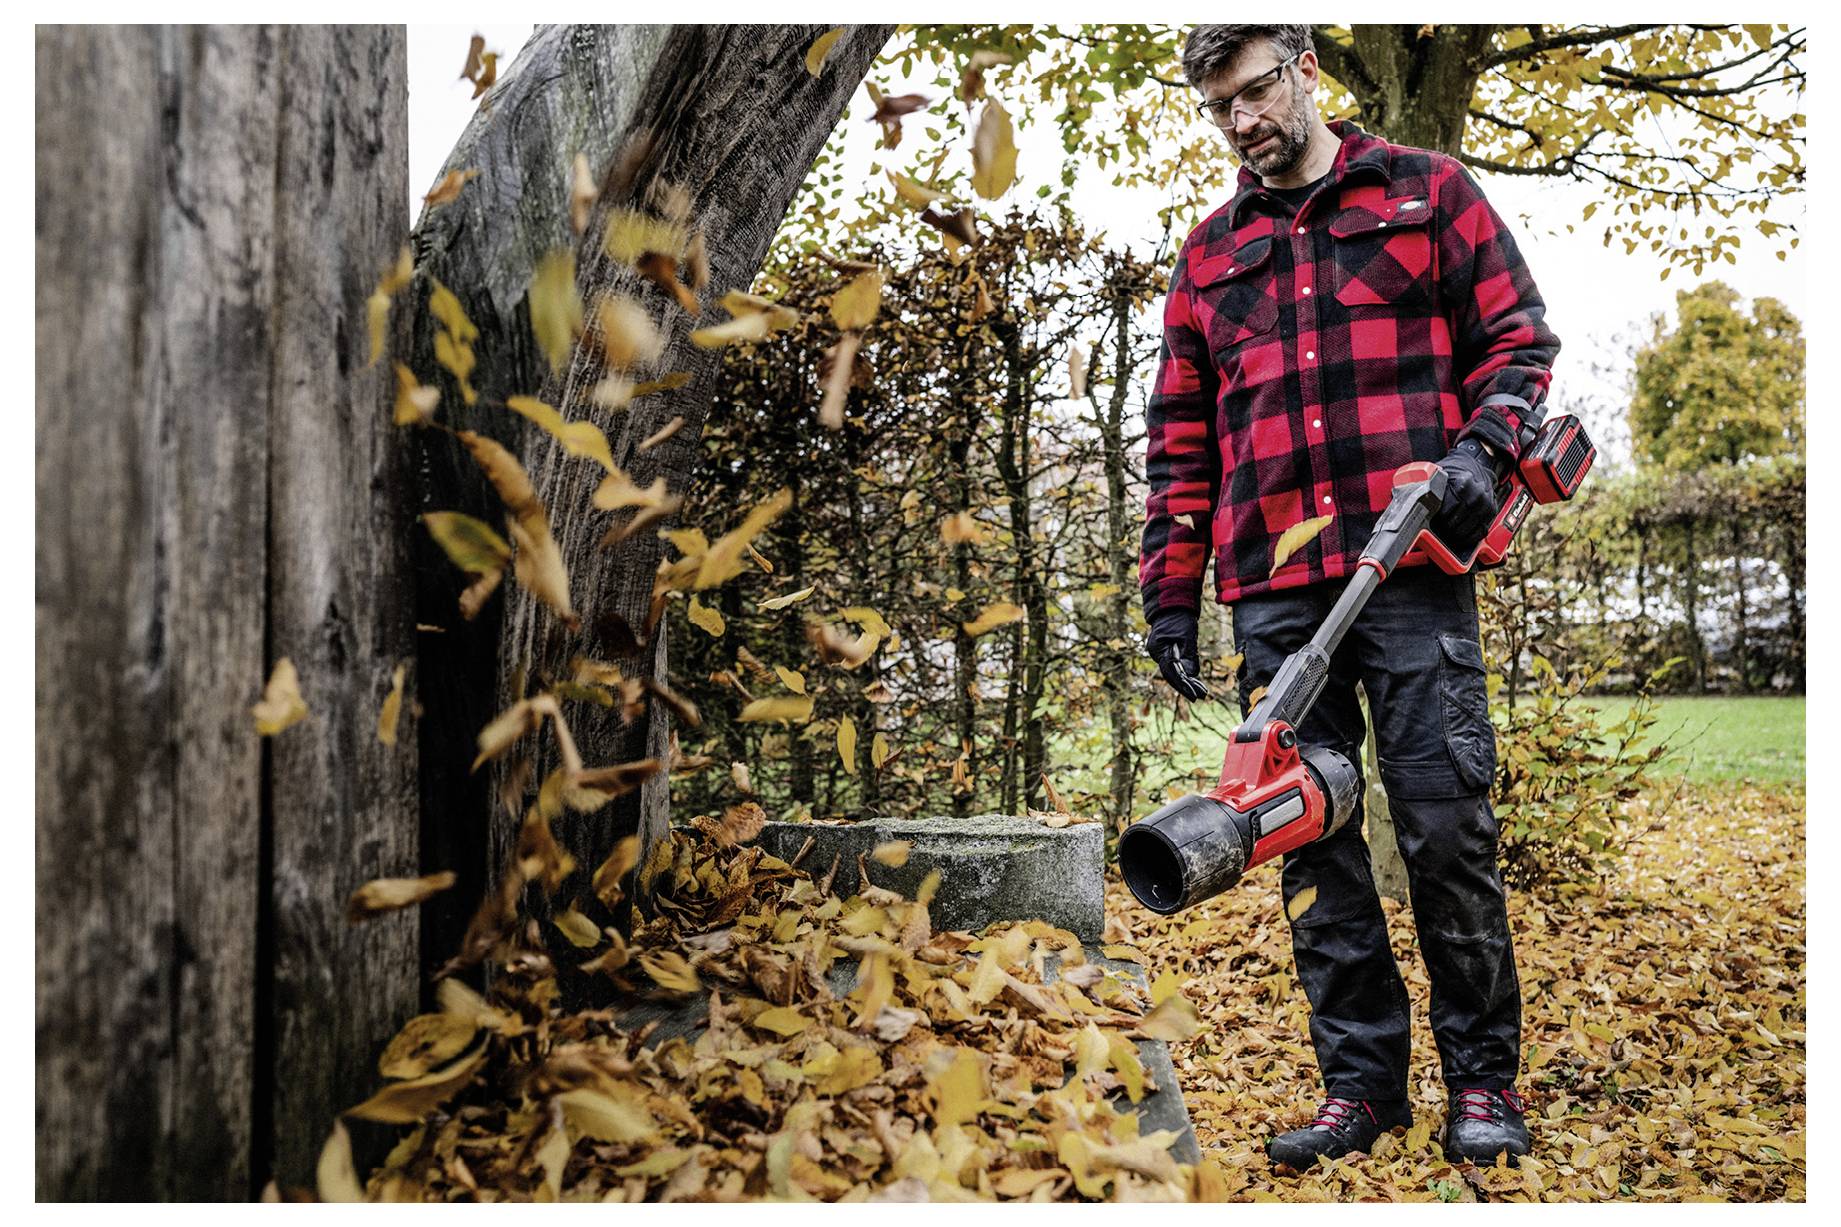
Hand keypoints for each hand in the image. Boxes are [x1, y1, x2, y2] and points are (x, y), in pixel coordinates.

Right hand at [1146, 610, 1209, 700]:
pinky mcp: (1166, 652)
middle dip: (1186, 686)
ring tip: (1201, 692)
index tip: (1195, 695)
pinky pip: (1175, 667)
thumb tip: (1192, 674)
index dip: (1184, 685)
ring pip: (1173, 673)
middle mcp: (1156, 653)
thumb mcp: (1188, 635)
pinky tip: (1195, 682)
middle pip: (1171, 675)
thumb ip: (1190, 654)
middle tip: (1200, 697)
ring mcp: (1160, 653)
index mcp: (1158, 649)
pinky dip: (1185, 674)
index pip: (1171, 672)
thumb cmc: (1180, 618)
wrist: (1172, 605)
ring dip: (1187, 682)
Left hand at [1433, 438, 1504, 555]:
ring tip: (1444, 536)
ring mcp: (1486, 505)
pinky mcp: (1492, 512)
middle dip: (1443, 530)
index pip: (1446, 511)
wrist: (1474, 465)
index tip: (1426, 523)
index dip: (1434, 521)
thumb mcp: (1437, 473)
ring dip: (1454, 537)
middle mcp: (1477, 495)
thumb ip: (1423, 484)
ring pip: (1468, 530)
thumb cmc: (1452, 472)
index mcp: (1463, 484)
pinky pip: (1480, 532)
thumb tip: (1401, 498)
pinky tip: (1459, 538)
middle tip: (1434, 532)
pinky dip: (1468, 538)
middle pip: (1456, 523)